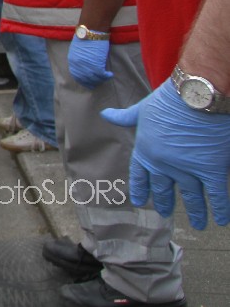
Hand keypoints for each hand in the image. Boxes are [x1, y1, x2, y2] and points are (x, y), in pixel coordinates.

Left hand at [67, 35, 113, 88]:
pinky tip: (110, 75)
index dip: (83, 81)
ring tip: (105, 77)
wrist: (91, 31)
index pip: (76, 76)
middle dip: (92, 83)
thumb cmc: (85, 37)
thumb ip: (79, 59)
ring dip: (100, 80)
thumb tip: (84, 67)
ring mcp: (87, 66)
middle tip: (98, 84)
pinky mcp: (96, 65)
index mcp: (72, 61)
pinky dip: (106, 76)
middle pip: (85, 79)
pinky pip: (102, 75)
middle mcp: (78, 66)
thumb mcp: (77, 50)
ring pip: (94, 78)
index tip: (88, 83)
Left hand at [102, 82, 229, 228]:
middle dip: (165, 201)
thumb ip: (125, 117)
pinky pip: (217, 195)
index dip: (140, 189)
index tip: (140, 202)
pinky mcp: (211, 170)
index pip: (141, 175)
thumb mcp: (141, 109)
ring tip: (197, 224)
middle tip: (165, 213)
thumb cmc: (168, 101)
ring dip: (196, 212)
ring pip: (192, 196)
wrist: (195, 99)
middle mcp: (165, 165)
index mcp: (146, 151)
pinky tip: (222, 221)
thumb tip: (106, 115)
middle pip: (164, 187)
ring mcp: (188, 170)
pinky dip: (220, 209)